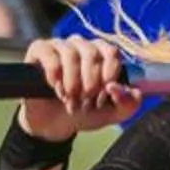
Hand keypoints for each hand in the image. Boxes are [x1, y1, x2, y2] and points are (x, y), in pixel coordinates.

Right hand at [18, 36, 137, 140]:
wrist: (54, 124)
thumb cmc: (85, 112)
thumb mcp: (113, 113)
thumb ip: (129, 103)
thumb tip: (119, 87)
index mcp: (103, 54)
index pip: (111, 53)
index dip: (108, 75)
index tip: (102, 96)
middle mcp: (82, 45)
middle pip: (92, 52)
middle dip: (90, 83)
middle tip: (84, 101)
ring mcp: (60, 45)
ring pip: (70, 53)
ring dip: (71, 82)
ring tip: (69, 99)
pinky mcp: (39, 50)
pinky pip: (49, 53)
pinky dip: (53, 73)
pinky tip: (53, 87)